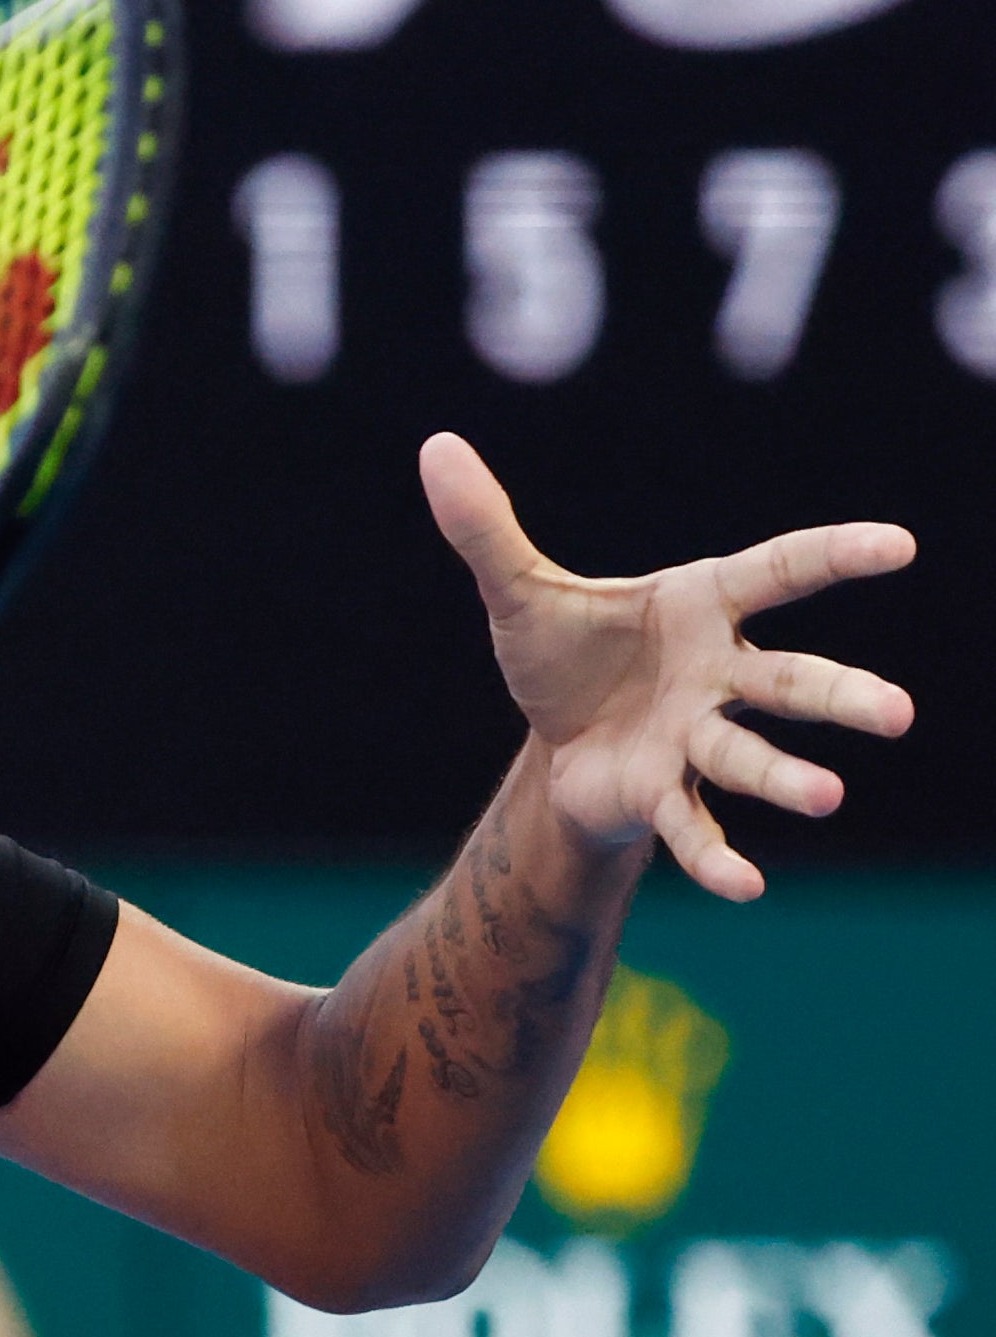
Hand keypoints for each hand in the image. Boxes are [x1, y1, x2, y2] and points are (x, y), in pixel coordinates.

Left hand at [419, 433, 915, 898]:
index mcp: (700, 607)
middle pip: (790, 683)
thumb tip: (436, 446)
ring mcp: (697, 739)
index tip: (900, 546)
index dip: (835, 556)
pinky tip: (747, 889)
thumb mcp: (518, 591)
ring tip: (829, 796)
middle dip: (842, 698)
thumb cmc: (566, 655)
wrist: (558, 742)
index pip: (778, 572)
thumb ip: (485, 526)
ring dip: (787, 779)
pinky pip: (696, 828)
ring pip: (751, 758)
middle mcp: (718, 674)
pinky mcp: (664, 794)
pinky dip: (718, 858)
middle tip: (898, 715)